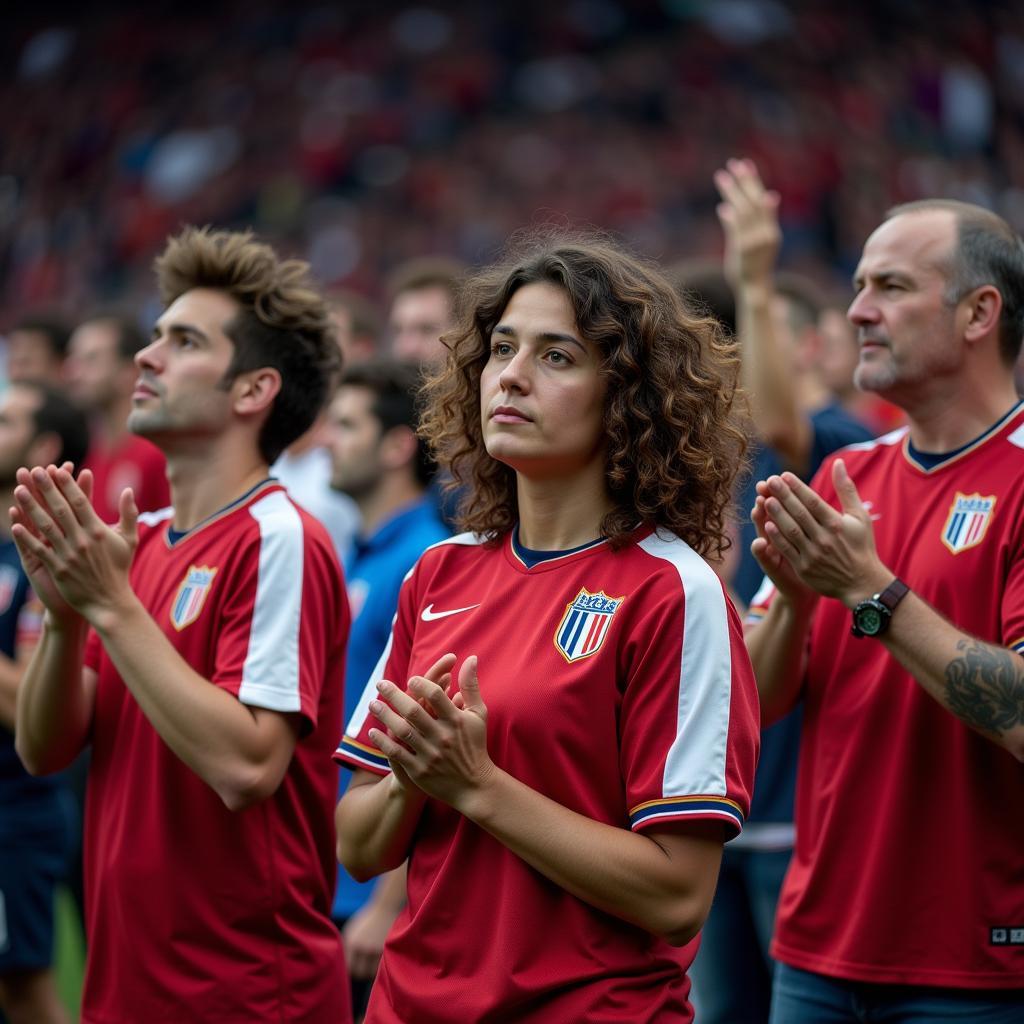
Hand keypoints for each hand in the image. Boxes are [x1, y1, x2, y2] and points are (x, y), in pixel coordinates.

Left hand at [10, 465, 138, 625]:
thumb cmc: (120, 569)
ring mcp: (69, 554)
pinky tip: (15, 525)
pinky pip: (40, 550)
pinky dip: (27, 538)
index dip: (67, 485)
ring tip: (19, 491)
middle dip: (46, 488)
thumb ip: (129, 513)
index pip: (80, 502)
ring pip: (46, 526)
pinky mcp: (58, 569)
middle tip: (33, 471)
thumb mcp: (130, 540)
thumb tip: (129, 490)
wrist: (110, 601)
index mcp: (99, 531)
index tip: (57, 469)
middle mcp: (83, 540)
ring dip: (31, 508)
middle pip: (61, 509)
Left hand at [342, 899, 399, 980]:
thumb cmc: (367, 919)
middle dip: (362, 972)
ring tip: (373, 962)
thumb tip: (344, 965)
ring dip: (372, 970)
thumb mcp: (352, 929)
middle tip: (363, 969)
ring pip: (372, 971)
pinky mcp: (387, 950)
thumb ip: (347, 946)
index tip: (353, 969)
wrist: (386, 907)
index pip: (348, 967)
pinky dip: (381, 966)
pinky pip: (382, 966)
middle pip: (360, 972)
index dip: (350, 970)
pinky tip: (381, 958)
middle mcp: (363, 947)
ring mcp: (376, 949)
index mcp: (352, 942)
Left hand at [368, 655, 493, 809]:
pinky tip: (372, 732)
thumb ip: (471, 686)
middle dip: (394, 695)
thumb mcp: (478, 714)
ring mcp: (430, 754)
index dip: (422, 684)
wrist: (474, 786)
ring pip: (402, 731)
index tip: (411, 679)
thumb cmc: (475, 745)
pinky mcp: (419, 771)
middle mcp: (442, 737)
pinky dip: (383, 742)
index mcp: (456, 721)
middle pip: (414, 711)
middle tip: (380, 684)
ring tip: (373, 703)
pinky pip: (397, 753)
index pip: (436, 696)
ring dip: (384, 716)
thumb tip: (471, 658)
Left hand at [714, 158, 780, 289]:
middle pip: (754, 201)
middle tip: (734, 164)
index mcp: (771, 230)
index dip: (754, 182)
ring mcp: (754, 241)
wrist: (755, 287)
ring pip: (743, 211)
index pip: (762, 200)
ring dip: (732, 193)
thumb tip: (770, 195)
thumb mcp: (766, 240)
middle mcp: (765, 233)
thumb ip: (766, 219)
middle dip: (744, 181)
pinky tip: (722, 208)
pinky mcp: (742, 249)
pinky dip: (729, 217)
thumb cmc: (757, 263)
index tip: (746, 165)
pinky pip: (735, 228)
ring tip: (722, 177)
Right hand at [750, 494, 817, 611]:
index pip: (779, 503)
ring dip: (759, 522)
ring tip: (757, 510)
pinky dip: (761, 551)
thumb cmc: (811, 556)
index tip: (775, 478)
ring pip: (762, 533)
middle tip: (762, 490)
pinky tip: (760, 543)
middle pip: (767, 514)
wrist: (806, 586)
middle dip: (764, 502)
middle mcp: (774, 534)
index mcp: (786, 523)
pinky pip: (764, 557)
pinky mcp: (771, 567)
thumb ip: (809, 511)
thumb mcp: (810, 533)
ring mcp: (770, 550)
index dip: (776, 492)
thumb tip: (811, 488)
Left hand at [756, 459, 890, 606]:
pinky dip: (777, 537)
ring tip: (764, 499)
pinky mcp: (805, 568)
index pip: (813, 502)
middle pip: (800, 513)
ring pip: (791, 530)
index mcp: (837, 524)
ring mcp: (814, 554)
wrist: (862, 583)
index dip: (797, 488)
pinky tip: (767, 524)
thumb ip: (846, 489)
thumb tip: (839, 463)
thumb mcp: (859, 516)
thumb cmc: (861, 546)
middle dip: (783, 495)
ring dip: (777, 514)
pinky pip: (788, 549)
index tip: (783, 475)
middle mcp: (825, 538)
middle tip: (769, 480)